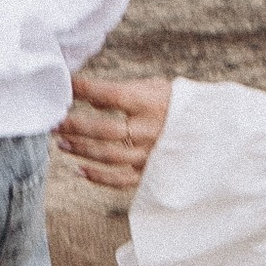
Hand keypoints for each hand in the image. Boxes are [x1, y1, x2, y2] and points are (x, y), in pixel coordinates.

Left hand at [57, 68, 173, 193]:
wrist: (212, 130)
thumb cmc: (176, 104)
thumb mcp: (155, 88)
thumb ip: (124, 92)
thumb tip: (89, 96)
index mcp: (151, 103)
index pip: (111, 95)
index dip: (85, 90)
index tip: (65, 86)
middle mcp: (150, 130)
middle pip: (105, 130)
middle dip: (75, 126)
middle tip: (54, 122)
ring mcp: (150, 154)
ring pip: (108, 156)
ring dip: (80, 149)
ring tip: (60, 142)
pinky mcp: (150, 173)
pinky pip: (120, 180)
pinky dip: (97, 177)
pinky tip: (79, 170)